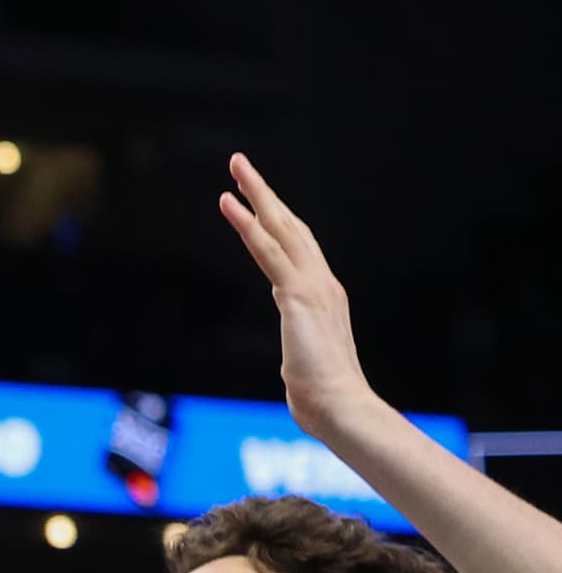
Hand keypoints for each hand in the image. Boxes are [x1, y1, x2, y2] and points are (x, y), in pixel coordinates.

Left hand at [218, 153, 379, 439]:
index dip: (277, 220)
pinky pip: (269, 253)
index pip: (296, 248)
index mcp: (323, 296)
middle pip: (291, 226)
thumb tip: (293, 358)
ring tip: (235, 167)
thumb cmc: (323, 395)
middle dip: (266, 193)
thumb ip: (299, 347)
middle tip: (241, 164)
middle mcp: (322, 283)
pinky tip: (231, 204)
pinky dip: (249, 226)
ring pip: (281, 229)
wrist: (341, 408)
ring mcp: (312, 287)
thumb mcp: (304, 360)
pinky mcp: (297, 297)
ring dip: (257, 195)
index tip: (258, 199)